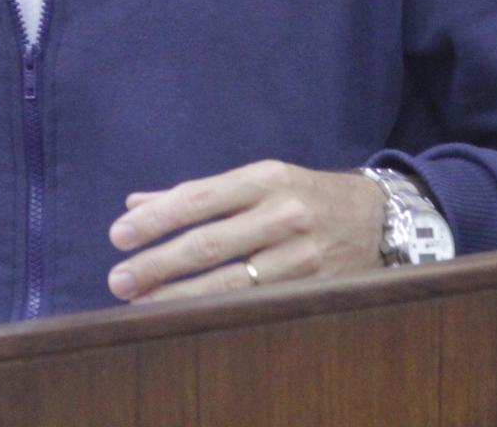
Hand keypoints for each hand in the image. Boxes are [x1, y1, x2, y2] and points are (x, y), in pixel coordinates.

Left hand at [105, 160, 385, 302]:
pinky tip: (187, 319)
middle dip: (159, 263)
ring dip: (180, 296)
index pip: (200, 198)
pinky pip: (257, 305)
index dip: (157, 219)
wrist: (377, 218)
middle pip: (210, 243)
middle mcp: (283, 214)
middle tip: (119, 279)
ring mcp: (300, 255)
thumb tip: (135, 204)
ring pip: (231, 282)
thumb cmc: (302, 195)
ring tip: (141, 305)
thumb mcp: (258, 180)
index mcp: (265, 178)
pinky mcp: (313, 289)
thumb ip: (197, 193)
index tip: (118, 235)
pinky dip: (218, 312)